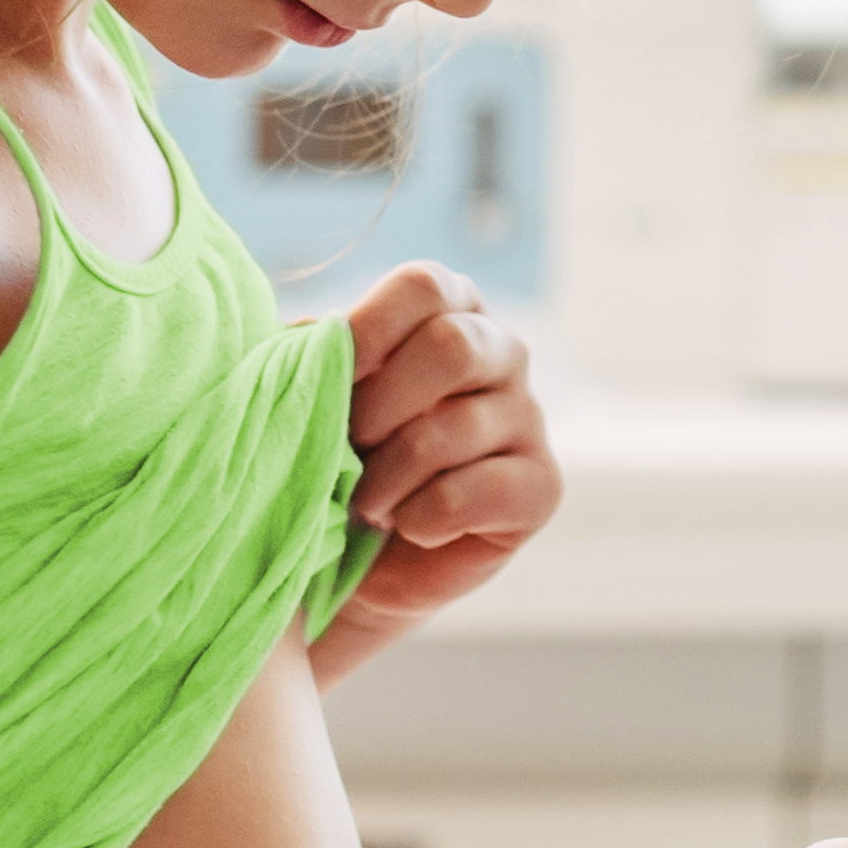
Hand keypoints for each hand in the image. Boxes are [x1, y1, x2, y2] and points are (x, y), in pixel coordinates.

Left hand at [315, 266, 555, 665]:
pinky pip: (469, 495)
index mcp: (448, 309)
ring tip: (363, 502)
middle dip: (379, 406)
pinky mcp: (540, 486)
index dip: (369, 328)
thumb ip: (310, 356)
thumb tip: (307, 336)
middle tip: (348, 446)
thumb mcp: (311, 396)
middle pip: (453, 346)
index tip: (330, 377)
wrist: (361, 561)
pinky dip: (418, 519)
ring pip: (452, 430)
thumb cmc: (336, 459)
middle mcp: (501, 351)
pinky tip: (407, 526)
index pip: (423, 286)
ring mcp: (528, 417)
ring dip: (385, 477)